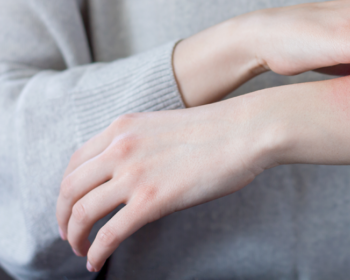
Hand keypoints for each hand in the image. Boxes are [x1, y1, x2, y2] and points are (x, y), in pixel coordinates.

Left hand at [56, 97, 279, 272]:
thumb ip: (141, 145)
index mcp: (123, 128)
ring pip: (82, 212)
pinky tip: (96, 261)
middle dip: (63, 216)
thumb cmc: (219, 130)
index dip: (67, 189)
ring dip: (75, 236)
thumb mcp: (165, 127)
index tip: (72, 204)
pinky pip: (109, 234)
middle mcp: (120, 148)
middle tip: (69, 232)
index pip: (76, 161)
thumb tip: (134, 174)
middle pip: (70, 188)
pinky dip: (96, 252)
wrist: (246, 131)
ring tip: (80, 249)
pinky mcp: (151, 201)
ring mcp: (133, 174)